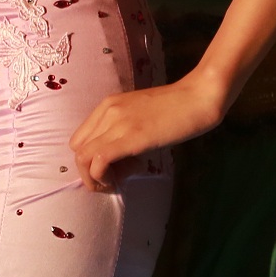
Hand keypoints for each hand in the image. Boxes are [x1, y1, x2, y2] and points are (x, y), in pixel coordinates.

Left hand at [68, 78, 224, 192]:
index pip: (80, 140)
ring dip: (96, 177)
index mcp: (108, 105)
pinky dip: (103, 176)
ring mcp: (117, 123)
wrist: (198, 98)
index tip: (113, 168)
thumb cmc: (176, 108)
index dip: (90, 160)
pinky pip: (99, 160)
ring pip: (83, 158)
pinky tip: (123, 178)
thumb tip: (117, 159)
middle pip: (78, 150)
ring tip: (120, 179)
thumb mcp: (140, 115)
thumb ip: (124, 130)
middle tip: (116, 176)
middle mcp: (107, 111)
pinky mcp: (130, 137)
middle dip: (90, 171)